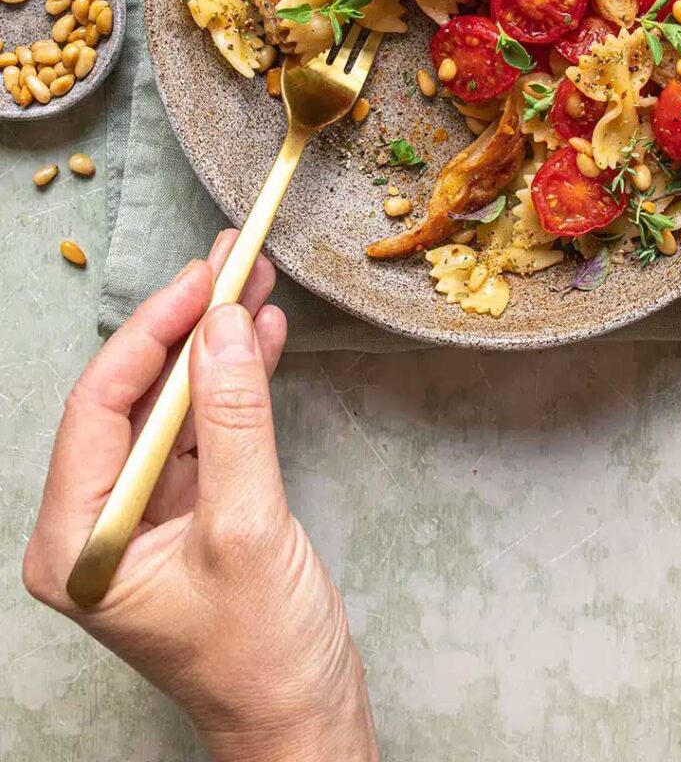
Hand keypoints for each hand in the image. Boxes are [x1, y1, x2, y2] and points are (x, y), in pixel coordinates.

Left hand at [24, 231, 377, 761]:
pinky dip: (238, 386)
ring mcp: (145, 516)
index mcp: (78, 539)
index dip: (151, 333)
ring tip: (254, 282)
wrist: (304, 720)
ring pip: (175, 407)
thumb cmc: (262, 653)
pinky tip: (263, 338)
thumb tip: (225, 323)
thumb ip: (236, 419)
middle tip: (229, 262)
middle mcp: (99, 522)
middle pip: (136, 398)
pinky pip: (207, 431)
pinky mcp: (190, 512)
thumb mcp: (247, 527)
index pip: (99, 407)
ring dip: (218, 348)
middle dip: (187, 329)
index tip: (200, 280)